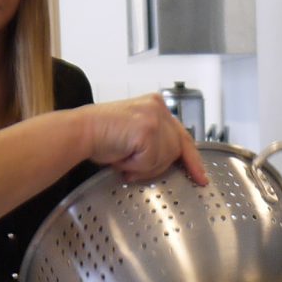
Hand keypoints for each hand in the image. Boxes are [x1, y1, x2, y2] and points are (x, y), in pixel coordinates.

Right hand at [86, 97, 207, 185]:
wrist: (80, 131)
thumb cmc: (100, 135)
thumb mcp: (134, 134)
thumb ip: (153, 142)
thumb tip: (166, 162)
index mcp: (156, 105)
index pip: (182, 135)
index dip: (192, 159)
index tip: (200, 176)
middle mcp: (158, 107)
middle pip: (176, 149)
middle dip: (157, 165)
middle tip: (134, 169)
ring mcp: (155, 118)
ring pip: (164, 158)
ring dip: (142, 166)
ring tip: (122, 157)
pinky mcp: (147, 130)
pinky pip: (150, 161)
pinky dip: (134, 165)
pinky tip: (120, 156)